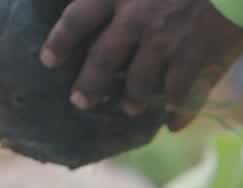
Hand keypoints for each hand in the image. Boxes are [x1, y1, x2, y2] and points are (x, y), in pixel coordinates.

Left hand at [39, 0, 242, 129]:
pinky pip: (179, 94)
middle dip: (90, 86)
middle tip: (81, 101)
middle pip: (103, 61)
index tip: (47, 60)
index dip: (60, 42)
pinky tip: (174, 121)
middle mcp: (137, 19)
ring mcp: (166, 42)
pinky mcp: (195, 58)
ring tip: (132, 106)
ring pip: (139, 83)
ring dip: (134, 99)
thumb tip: (99, 11)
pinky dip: (177, 112)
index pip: (78, 19)